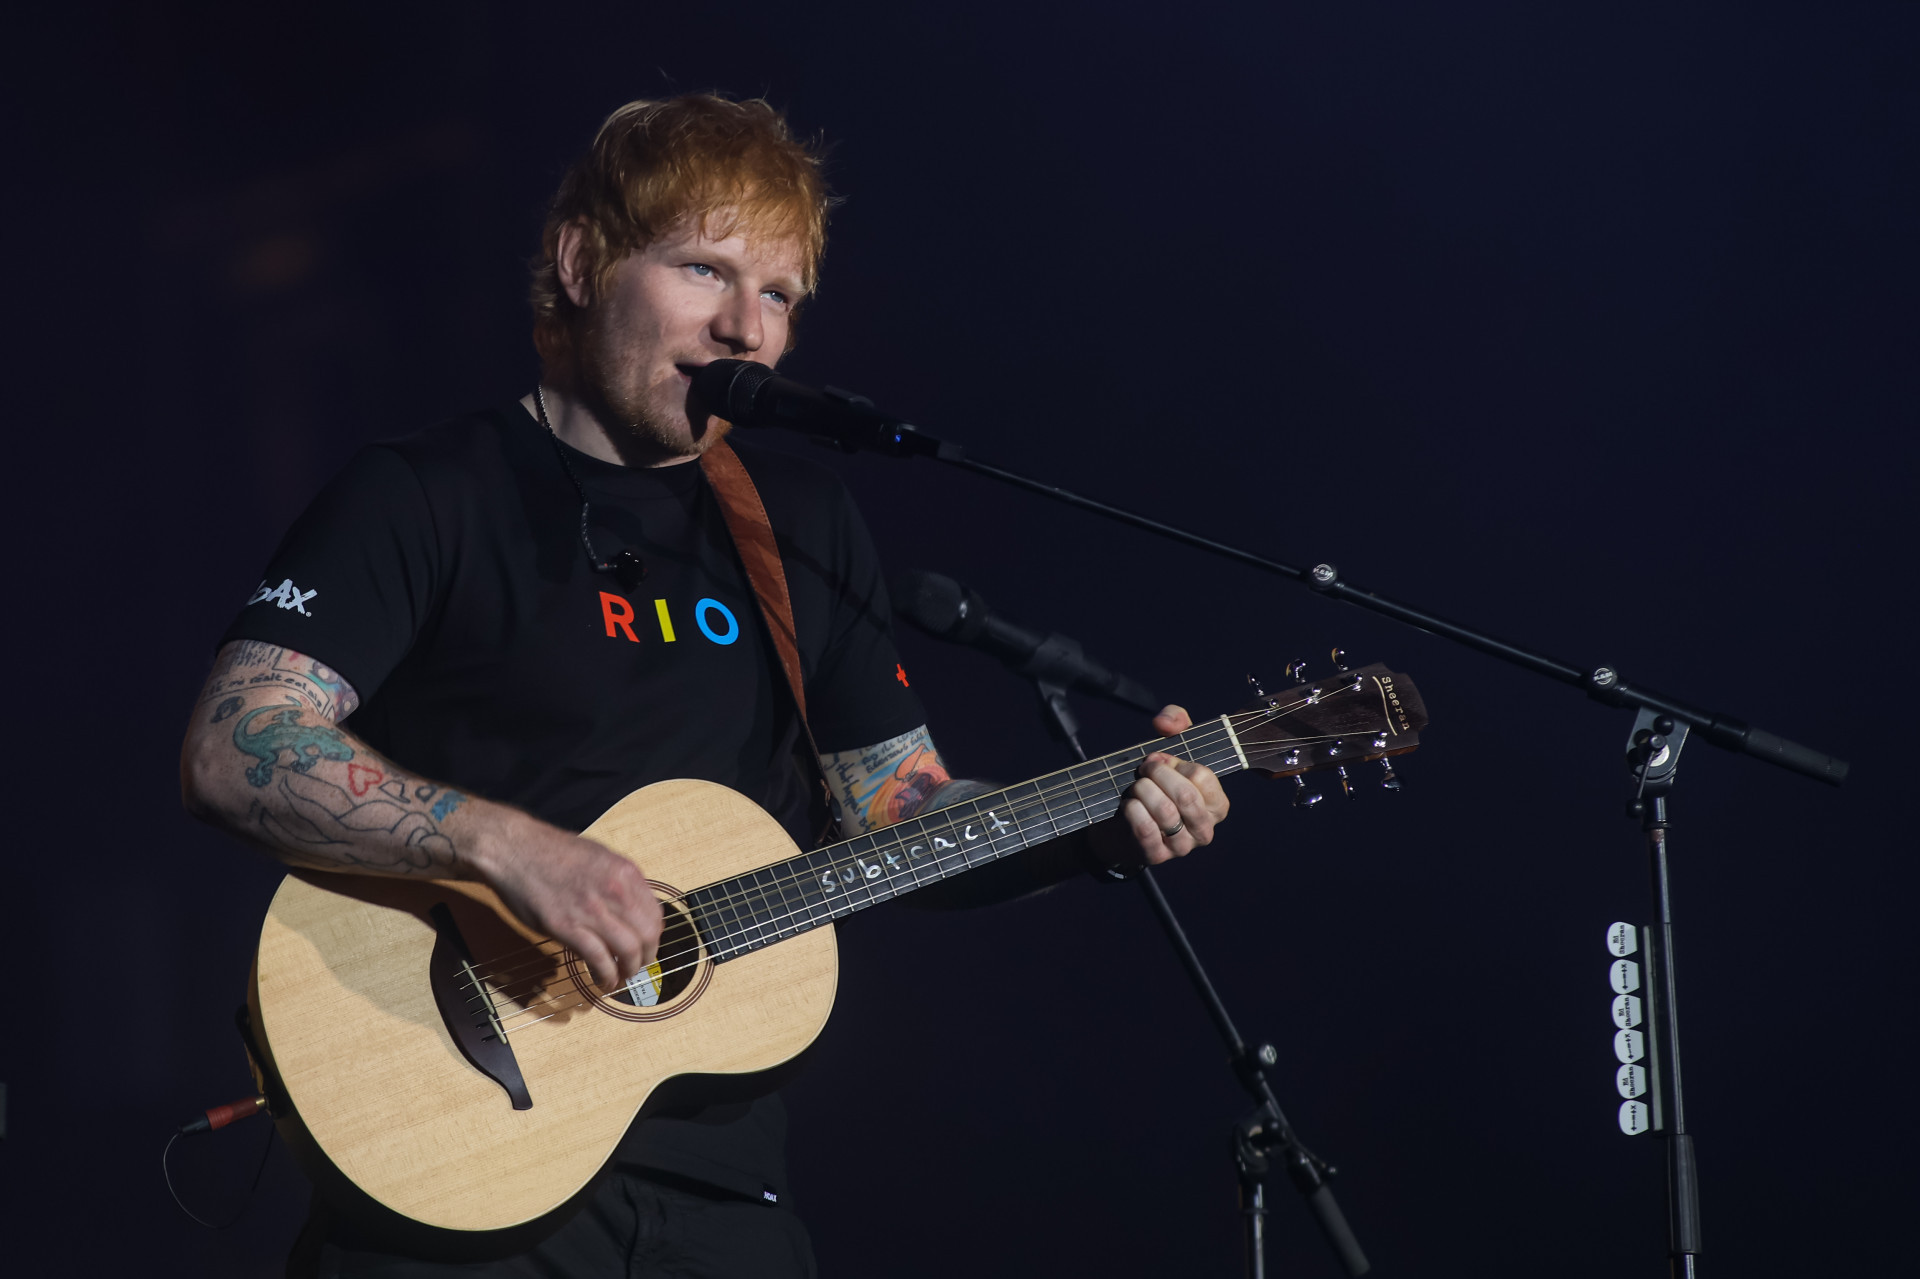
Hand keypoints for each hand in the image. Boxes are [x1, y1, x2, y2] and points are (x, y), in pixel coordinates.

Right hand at [477, 816, 662, 990]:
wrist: (515, 849)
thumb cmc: (553, 851)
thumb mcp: (599, 858)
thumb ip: (619, 884)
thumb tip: (633, 911)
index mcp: (625, 872)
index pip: (655, 914)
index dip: (654, 936)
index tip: (647, 945)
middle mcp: (614, 890)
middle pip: (647, 935)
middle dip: (646, 957)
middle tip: (638, 966)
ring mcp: (591, 909)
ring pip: (627, 950)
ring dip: (629, 970)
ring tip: (622, 976)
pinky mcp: (566, 927)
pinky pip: (598, 958)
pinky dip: (606, 975)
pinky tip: (604, 980)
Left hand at [1088, 705, 1230, 866]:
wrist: (1123, 820)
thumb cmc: (1156, 782)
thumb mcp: (1170, 746)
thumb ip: (1175, 721)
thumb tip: (1165, 723)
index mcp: (1216, 804)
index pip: (1203, 777)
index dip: (1175, 763)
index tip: (1159, 759)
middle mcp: (1205, 828)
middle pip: (1186, 796)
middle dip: (1157, 774)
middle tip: (1143, 770)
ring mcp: (1183, 846)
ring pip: (1166, 813)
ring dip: (1143, 791)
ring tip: (1135, 787)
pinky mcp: (1157, 856)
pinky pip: (1147, 831)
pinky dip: (1133, 811)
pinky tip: (1128, 804)